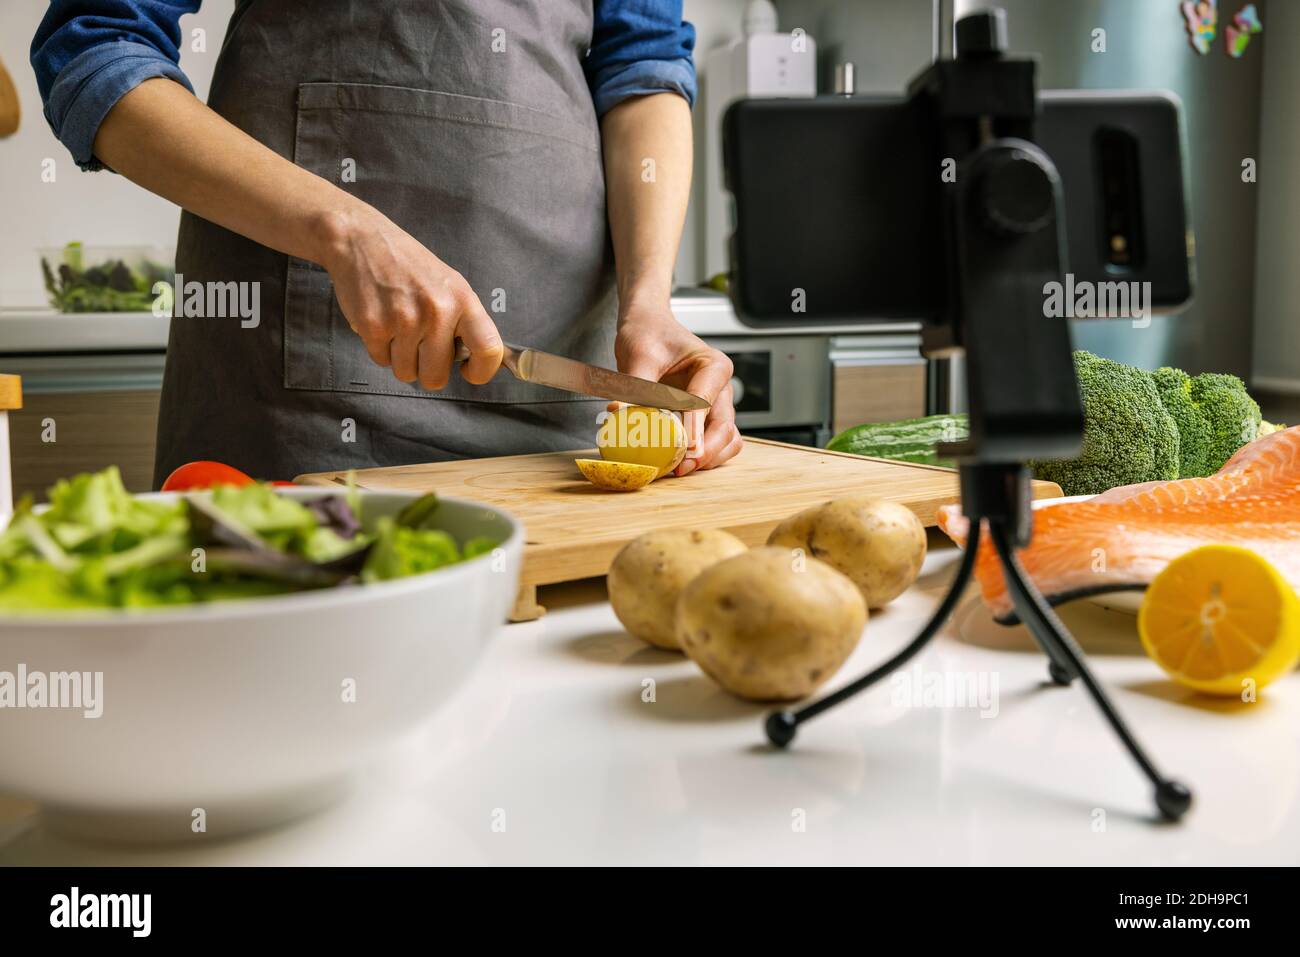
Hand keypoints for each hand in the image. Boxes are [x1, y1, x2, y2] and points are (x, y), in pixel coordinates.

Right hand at [320, 207, 502, 388]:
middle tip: (421, 347)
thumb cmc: (407, 264)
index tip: (468, 372)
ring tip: (398, 328)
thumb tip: (474, 360)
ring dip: (401, 359)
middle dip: (427, 369)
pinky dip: (380, 348)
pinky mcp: (373, 326)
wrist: (360, 239)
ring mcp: (404, 320)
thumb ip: (463, 321)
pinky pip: (381, 361)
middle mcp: (437, 311)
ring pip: (406, 373)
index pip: (488, 350)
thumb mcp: (448, 284)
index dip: (481, 371)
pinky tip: (381, 322)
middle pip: (436, 377)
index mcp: (462, 300)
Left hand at [614, 302, 741, 474]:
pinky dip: (704, 457)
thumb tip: (620, 413)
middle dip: (705, 451)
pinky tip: (679, 462)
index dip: (695, 428)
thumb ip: (635, 385)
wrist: (648, 329)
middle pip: (724, 427)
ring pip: (728, 440)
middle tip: (679, 467)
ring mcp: (717, 405)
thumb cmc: (648, 335)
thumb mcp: (639, 354)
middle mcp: (721, 388)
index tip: (684, 447)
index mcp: (713, 366)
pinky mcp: (707, 418)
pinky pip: (716, 444)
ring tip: (680, 469)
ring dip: (709, 458)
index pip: (705, 401)